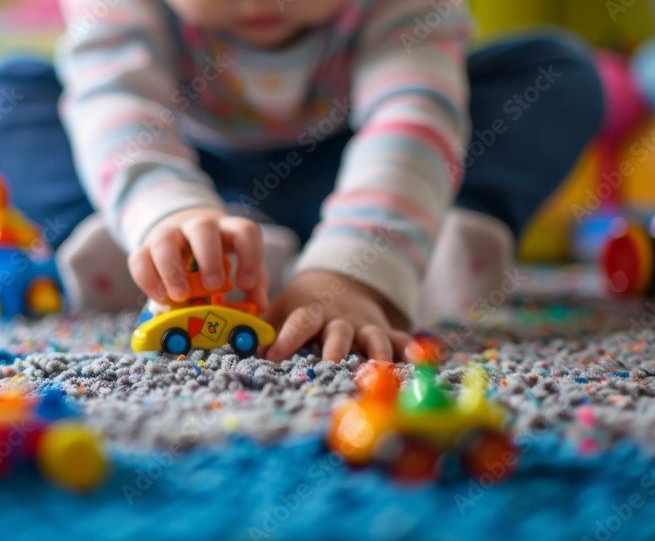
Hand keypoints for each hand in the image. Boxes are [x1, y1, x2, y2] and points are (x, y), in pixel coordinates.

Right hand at [128, 208, 268, 309]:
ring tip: (180, 296)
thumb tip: (258, 307)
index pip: (243, 231)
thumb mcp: (240, 266)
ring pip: (164, 240)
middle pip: (202, 228)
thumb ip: (253, 284)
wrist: (183, 238)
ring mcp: (169, 234)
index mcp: (227, 230)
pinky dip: (148, 280)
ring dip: (171, 270)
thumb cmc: (217, 258)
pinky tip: (162, 298)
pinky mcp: (145, 248)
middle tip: (213, 286)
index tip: (247, 284)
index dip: (249, 256)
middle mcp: (198, 227)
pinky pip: (139, 258)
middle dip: (208, 257)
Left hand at [264, 270, 412, 362]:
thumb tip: (236, 345)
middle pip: (338, 332)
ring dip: (377, 353)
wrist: (338, 282)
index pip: (297, 323)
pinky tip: (419, 366)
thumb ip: (262, 327)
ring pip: (373, 337)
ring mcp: (364, 325)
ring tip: (379, 371)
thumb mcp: (279, 309)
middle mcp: (338, 320)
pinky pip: (401, 341)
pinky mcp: (385, 332)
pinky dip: (412, 352)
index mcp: (309, 312)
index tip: (270, 357)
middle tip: (331, 365)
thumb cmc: (302, 305)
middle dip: (335, 349)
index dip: (285, 339)